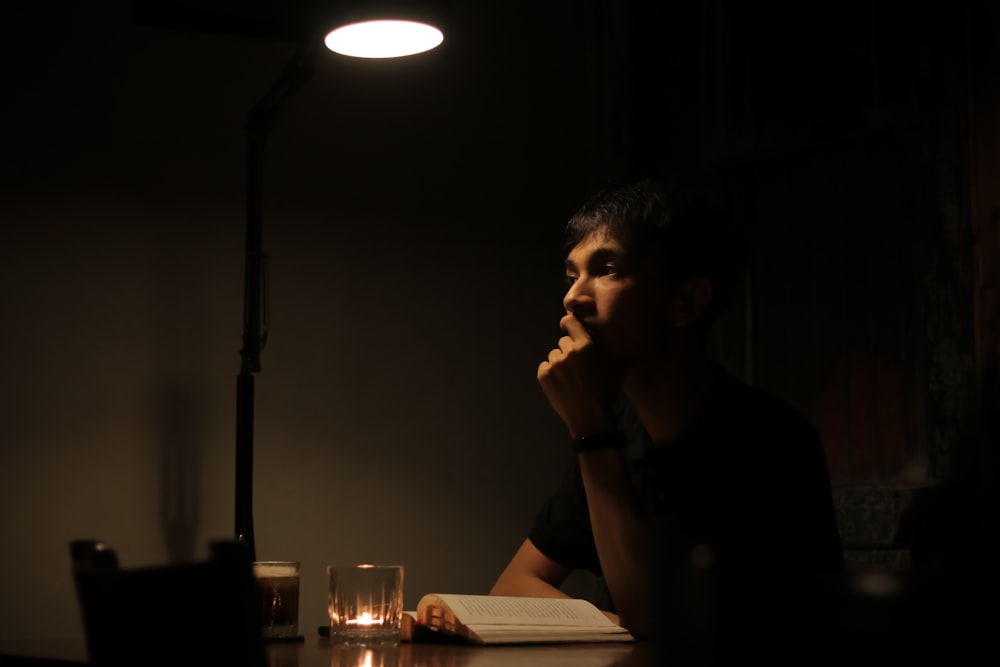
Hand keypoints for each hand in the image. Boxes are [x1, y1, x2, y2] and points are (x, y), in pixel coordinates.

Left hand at [537, 315, 621, 437]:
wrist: (590, 418)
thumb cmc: (605, 392)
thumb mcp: (617, 368)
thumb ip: (614, 349)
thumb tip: (618, 336)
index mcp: (585, 346)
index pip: (570, 322)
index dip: (568, 324)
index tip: (567, 326)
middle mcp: (568, 352)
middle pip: (563, 342)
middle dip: (570, 351)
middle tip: (578, 367)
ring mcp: (554, 364)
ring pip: (554, 355)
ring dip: (560, 363)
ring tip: (571, 378)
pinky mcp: (543, 375)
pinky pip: (545, 367)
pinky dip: (551, 374)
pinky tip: (562, 384)